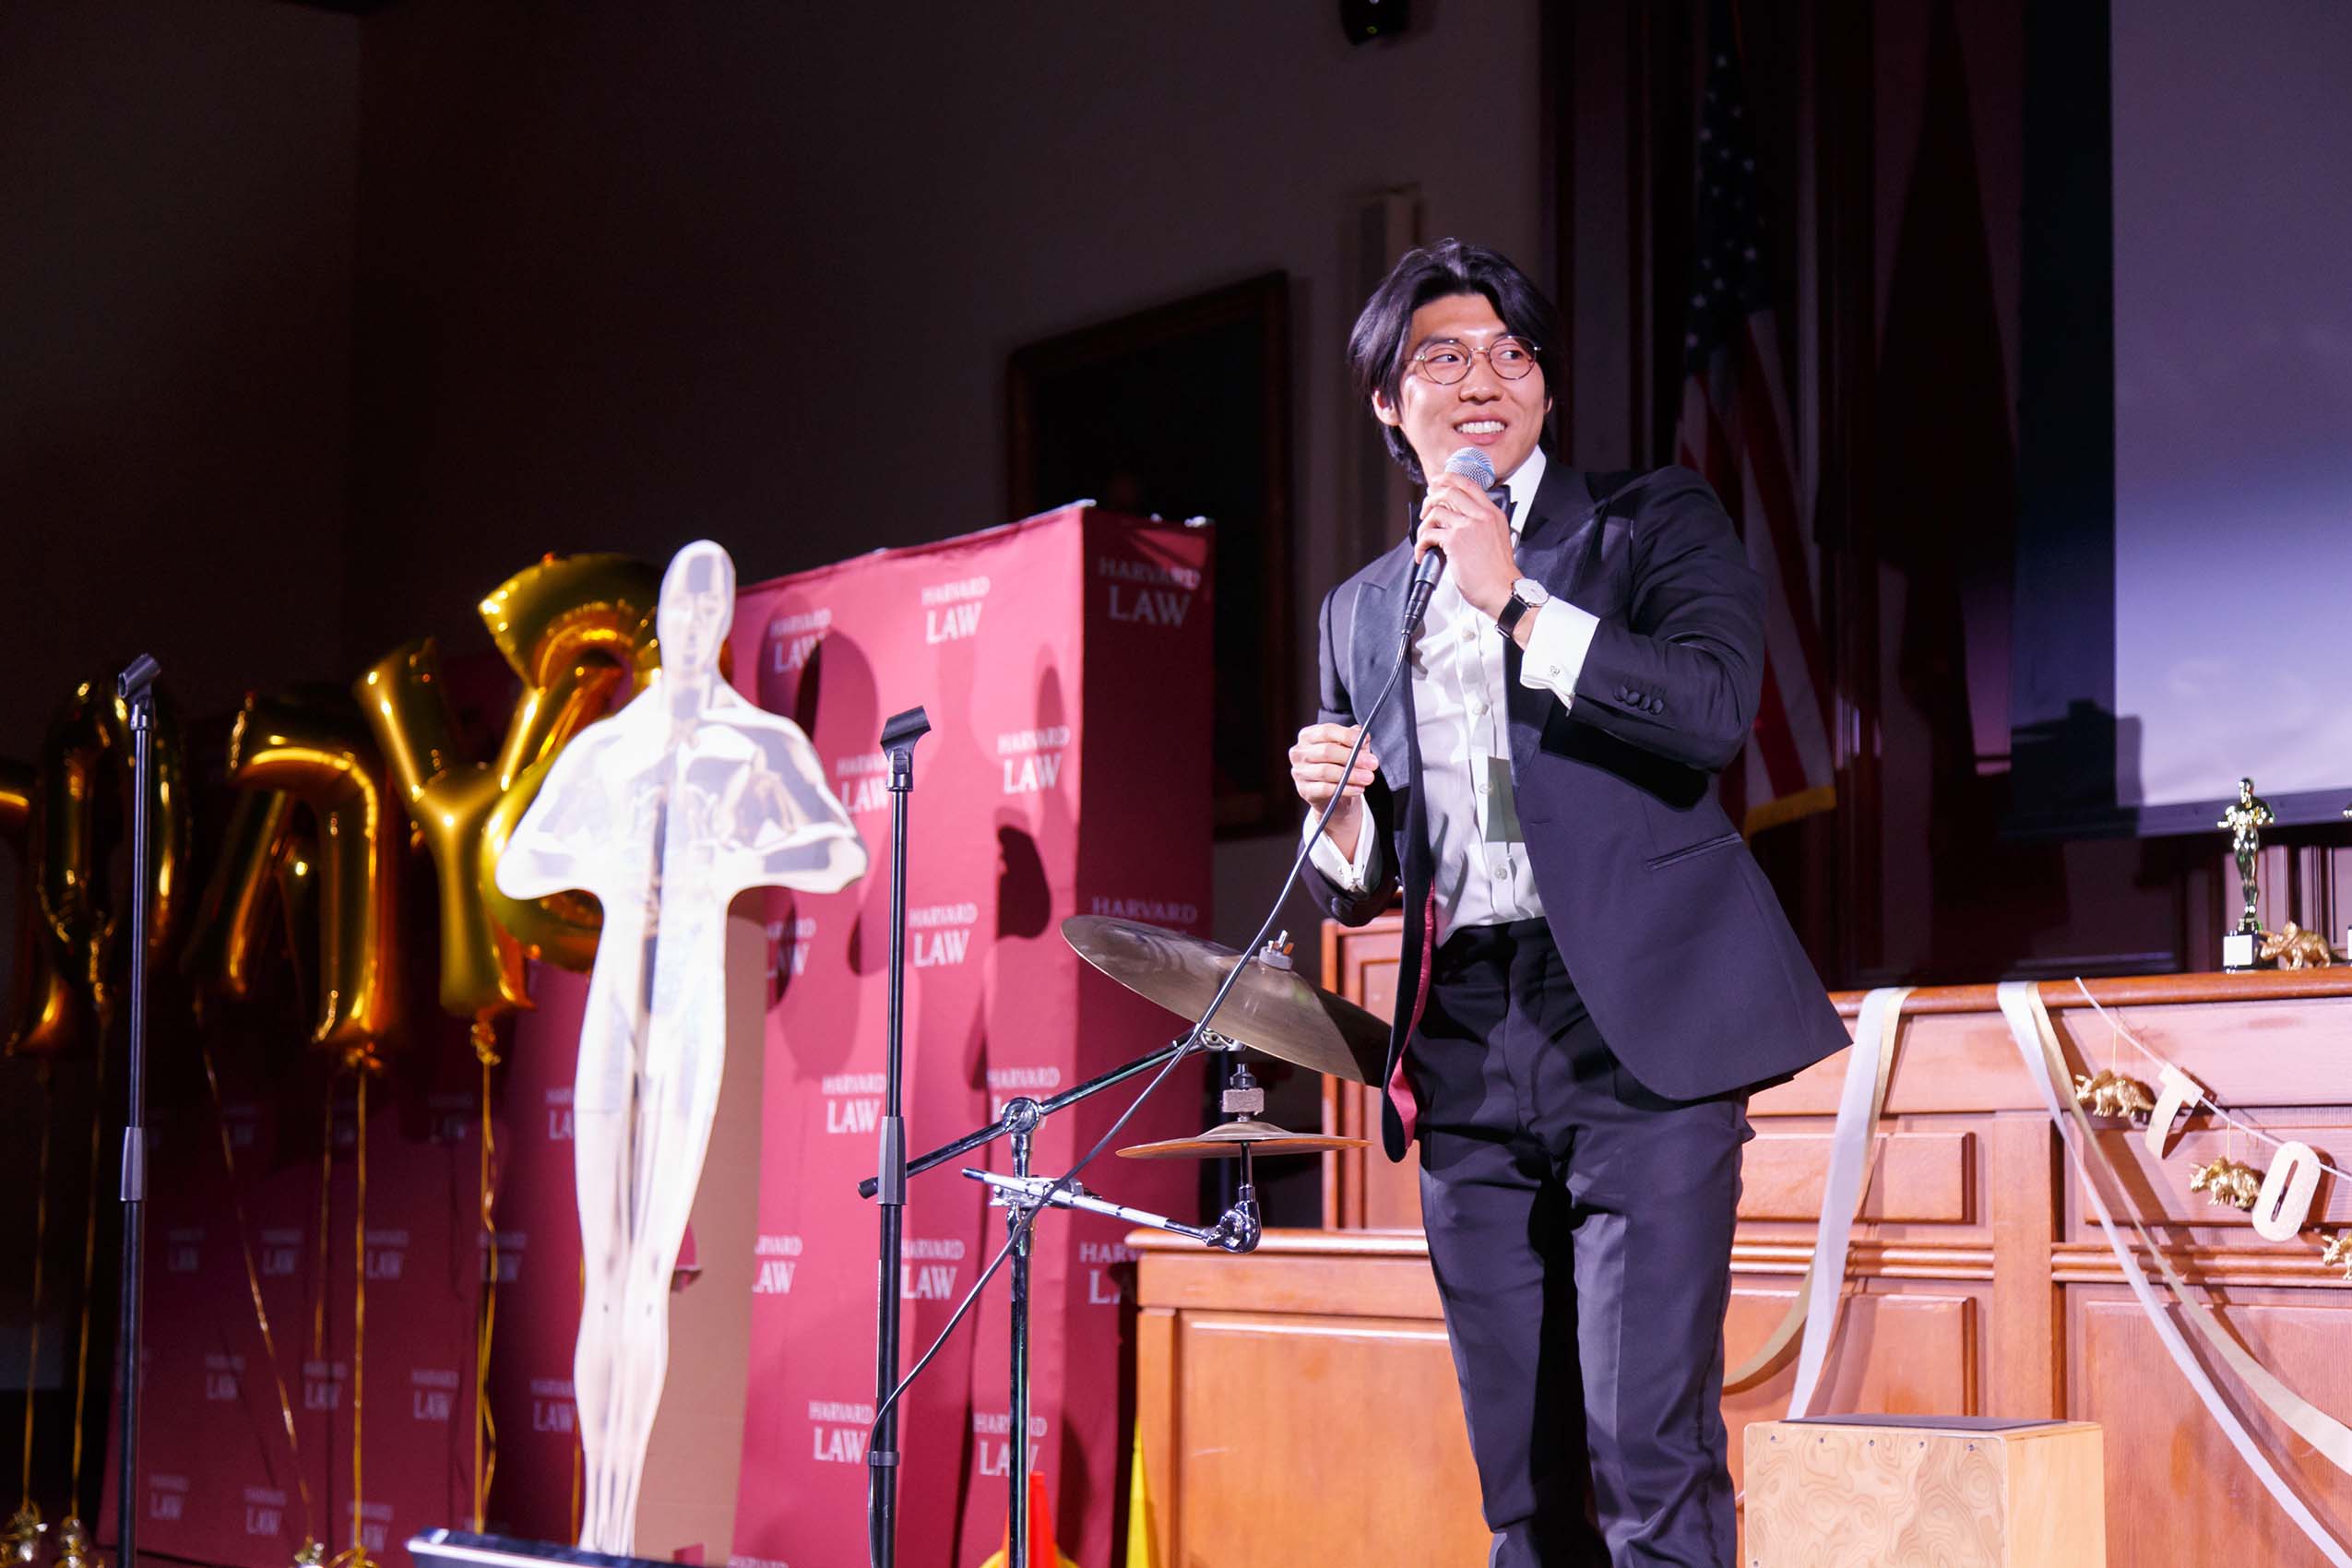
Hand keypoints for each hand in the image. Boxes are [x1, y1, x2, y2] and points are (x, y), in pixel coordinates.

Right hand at [1289, 721, 1377, 857]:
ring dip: (1351, 775)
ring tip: (1368, 777)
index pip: (1326, 731)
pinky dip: (1345, 789)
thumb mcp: (1348, 749)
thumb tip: (1363, 736)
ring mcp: (1299, 772)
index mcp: (1308, 736)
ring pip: (1326, 771)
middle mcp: (1299, 752)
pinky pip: (1325, 789)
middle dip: (1352, 757)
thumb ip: (1355, 740)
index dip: (1346, 735)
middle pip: (1326, 751)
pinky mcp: (1304, 790)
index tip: (1362, 741)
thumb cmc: (1338, 765)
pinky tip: (1358, 788)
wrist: (1331, 795)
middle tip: (1372, 763)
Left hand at [1415, 471, 1516, 619]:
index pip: (1470, 485)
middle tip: (1425, 511)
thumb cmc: (1498, 572)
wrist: (1503, 590)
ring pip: (1436, 512)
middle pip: (1449, 492)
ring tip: (1424, 538)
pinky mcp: (1455, 541)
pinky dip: (1420, 544)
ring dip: (1423, 525)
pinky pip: (1429, 534)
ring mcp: (1468, 527)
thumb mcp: (1497, 538)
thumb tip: (1457, 520)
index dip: (1449, 479)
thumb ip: (1481, 525)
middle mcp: (1481, 516)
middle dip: (1431, 499)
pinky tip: (1423, 553)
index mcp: (1493, 514)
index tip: (1437, 483)